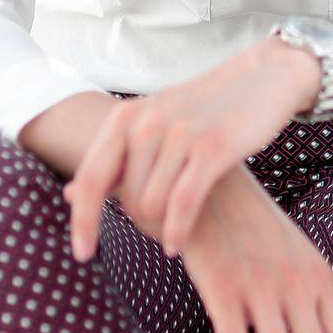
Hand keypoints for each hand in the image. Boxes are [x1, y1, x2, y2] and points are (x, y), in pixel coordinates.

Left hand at [62, 38, 316, 261]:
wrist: (262, 78)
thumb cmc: (205, 110)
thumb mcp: (154, 124)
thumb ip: (116, 159)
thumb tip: (69, 195)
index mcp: (126, 116)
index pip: (91, 177)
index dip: (82, 220)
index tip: (82, 253)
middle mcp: (146, 122)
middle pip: (125, 199)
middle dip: (140, 223)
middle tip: (161, 226)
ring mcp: (177, 133)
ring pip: (152, 205)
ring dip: (161, 226)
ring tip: (177, 224)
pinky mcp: (211, 147)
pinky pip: (181, 205)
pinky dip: (175, 231)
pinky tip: (175, 246)